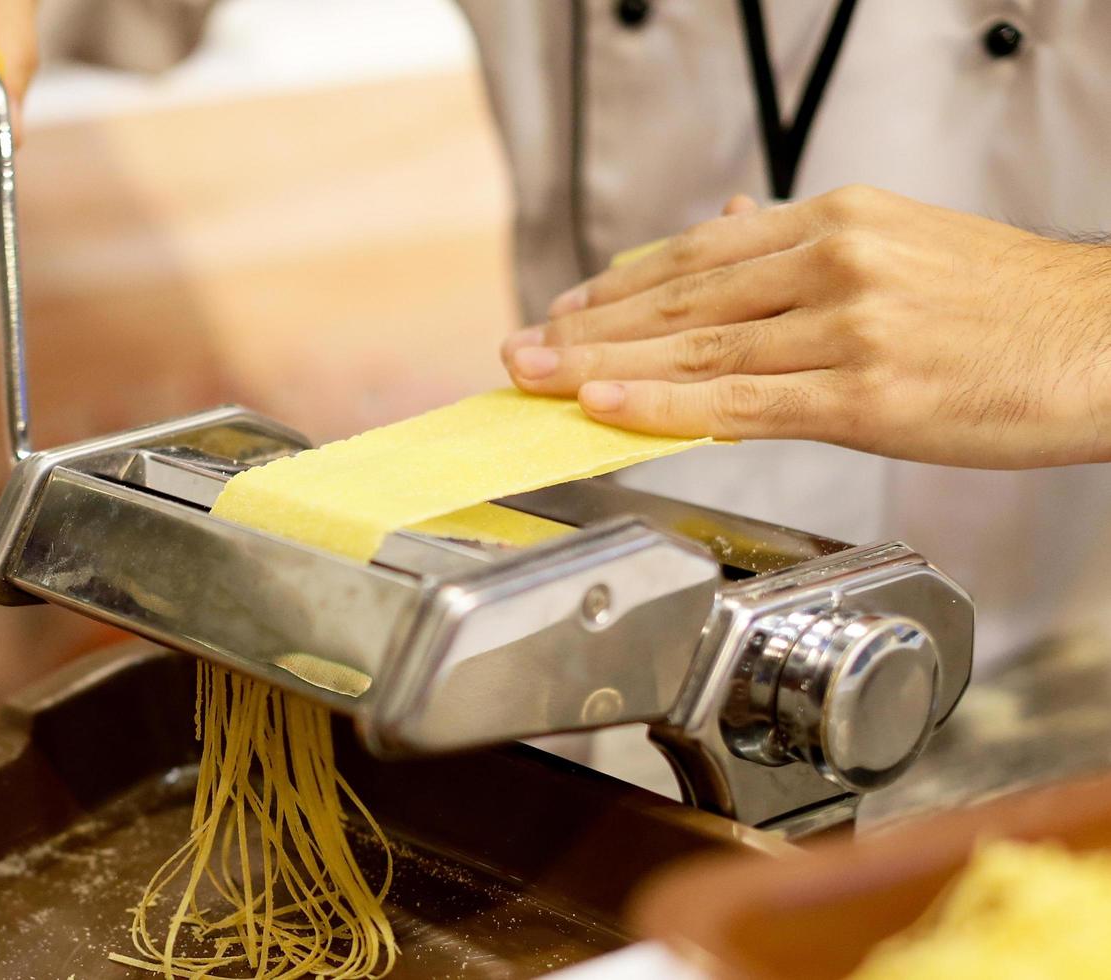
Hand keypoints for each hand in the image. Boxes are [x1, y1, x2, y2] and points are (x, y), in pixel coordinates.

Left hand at [502, 185, 1110, 468]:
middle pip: (678, 297)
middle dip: (586, 327)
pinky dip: (664, 403)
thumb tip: (727, 218)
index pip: (696, 253)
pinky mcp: (866, 396)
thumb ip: (803, 241)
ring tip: (537, 377)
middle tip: (519, 346)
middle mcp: (832, 261)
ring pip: (695, 348)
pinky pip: (741, 401)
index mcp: (836, 222)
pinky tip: (606, 406)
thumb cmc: (1010, 306)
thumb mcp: (903, 240)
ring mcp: (846, 326)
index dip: (617, 285)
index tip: (563, 308)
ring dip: (601, 365)